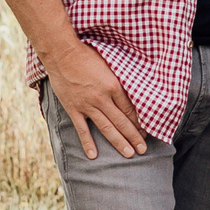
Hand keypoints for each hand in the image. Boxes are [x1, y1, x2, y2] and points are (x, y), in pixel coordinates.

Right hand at [47, 38, 146, 157]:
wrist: (62, 54)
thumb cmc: (87, 56)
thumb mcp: (110, 65)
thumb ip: (119, 82)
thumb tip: (131, 94)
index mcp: (114, 86)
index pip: (130, 109)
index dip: (139, 123)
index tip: (146, 132)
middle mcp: (102, 98)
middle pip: (122, 121)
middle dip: (134, 137)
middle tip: (143, 150)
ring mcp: (87, 105)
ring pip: (106, 128)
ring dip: (118, 142)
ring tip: (129, 154)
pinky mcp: (73, 108)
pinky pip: (81, 129)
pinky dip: (88, 143)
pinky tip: (93, 155)